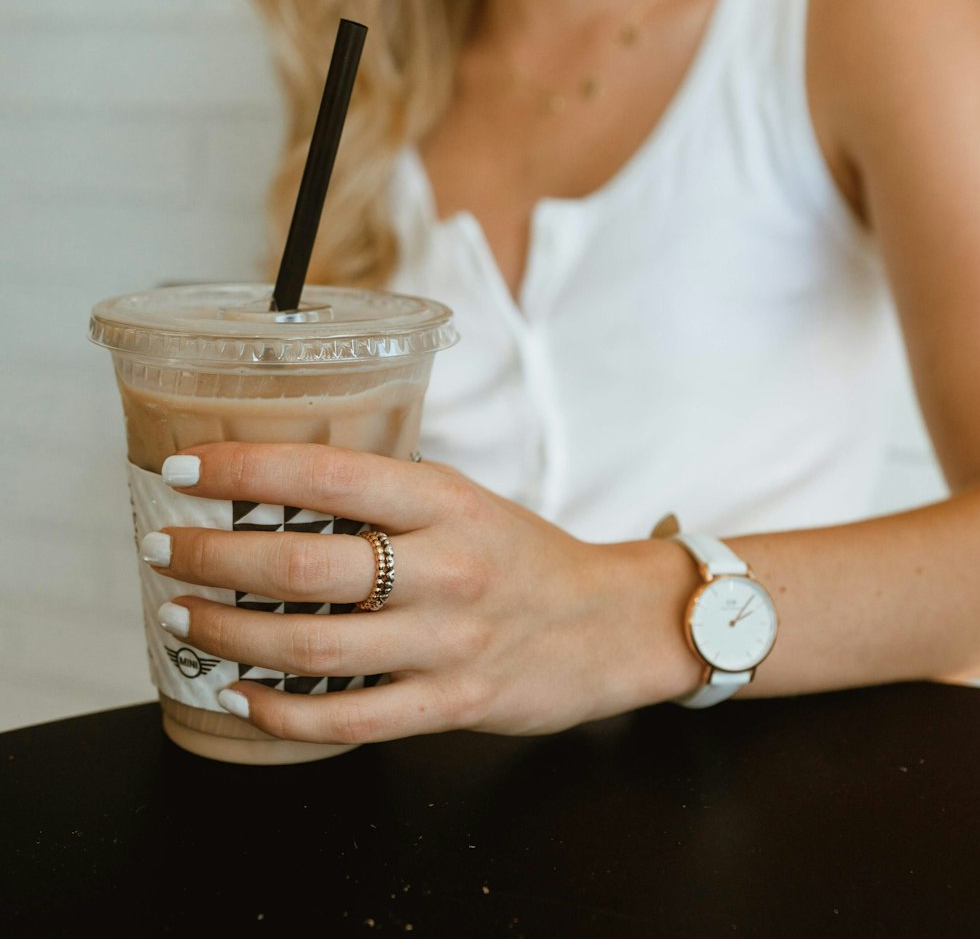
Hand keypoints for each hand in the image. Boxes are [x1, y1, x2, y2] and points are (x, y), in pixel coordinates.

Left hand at [146, 442, 698, 743]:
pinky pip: (349, 721)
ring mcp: (449, 643)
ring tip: (181, 614)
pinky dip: (280, 714)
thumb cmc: (524, 554)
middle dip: (214, 557)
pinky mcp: (453, 705)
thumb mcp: (464, 501)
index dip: (244, 469)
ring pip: (314, 647)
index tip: (184, 467)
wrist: (610, 623)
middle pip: (305, 567)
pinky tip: (238, 697)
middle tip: (162, 546)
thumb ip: (386, 497)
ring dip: (228, 633)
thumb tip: (279, 488)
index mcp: (445, 501)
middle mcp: (446, 568)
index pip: (327, 475)